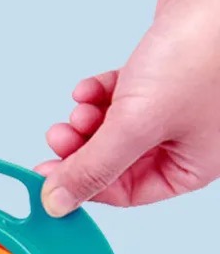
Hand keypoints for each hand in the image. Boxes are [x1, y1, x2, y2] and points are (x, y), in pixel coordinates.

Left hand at [38, 0, 219, 216]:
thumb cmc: (204, 51)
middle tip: (59, 139)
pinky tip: (88, 90)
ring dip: (87, 123)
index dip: (85, 188)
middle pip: (116, 161)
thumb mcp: (136, 125)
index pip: (127, 193)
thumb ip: (93, 169)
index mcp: (193, 164)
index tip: (50, 180)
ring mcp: (175, 106)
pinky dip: (98, 96)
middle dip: (83, 150)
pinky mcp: (164, 74)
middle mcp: (186, 138)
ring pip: (115, 129)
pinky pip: (121, 98)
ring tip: (77, 112)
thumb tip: (58, 203)